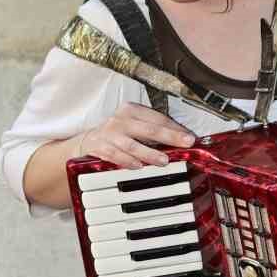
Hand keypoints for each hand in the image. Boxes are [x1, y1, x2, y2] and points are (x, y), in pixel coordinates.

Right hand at [77, 104, 194, 169]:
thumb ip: (155, 131)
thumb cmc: (117, 134)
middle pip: (148, 129)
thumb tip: (182, 140)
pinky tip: (137, 166)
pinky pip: (115, 155)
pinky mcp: (99, 147)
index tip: (190, 138)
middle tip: (185, 143)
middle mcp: (121, 120)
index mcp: (132, 110)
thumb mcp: (134, 126)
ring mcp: (109, 134)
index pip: (157, 118)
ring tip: (163, 160)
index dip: (175, 128)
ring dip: (149, 153)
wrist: (87, 141)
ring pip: (132, 145)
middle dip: (169, 136)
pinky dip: (126, 161)